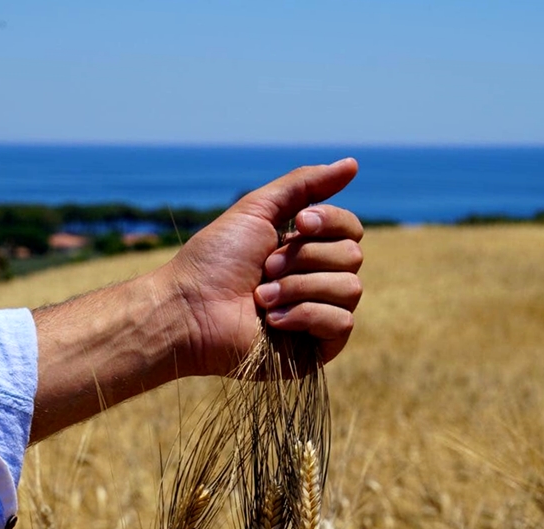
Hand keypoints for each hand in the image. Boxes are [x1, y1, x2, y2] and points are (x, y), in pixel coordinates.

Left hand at [30, 158, 361, 439]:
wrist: (190, 309)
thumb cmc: (215, 260)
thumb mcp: (258, 208)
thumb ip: (305, 184)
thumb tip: (352, 164)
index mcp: (306, 248)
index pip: (350, 229)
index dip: (330, 223)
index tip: (298, 224)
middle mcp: (317, 279)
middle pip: (352, 256)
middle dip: (304, 258)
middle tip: (265, 268)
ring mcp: (319, 315)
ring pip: (350, 289)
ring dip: (299, 287)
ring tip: (261, 297)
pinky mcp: (318, 348)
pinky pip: (342, 323)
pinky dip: (305, 316)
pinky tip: (273, 321)